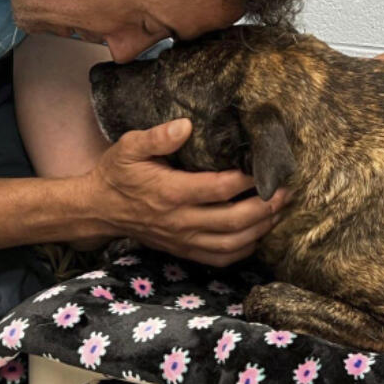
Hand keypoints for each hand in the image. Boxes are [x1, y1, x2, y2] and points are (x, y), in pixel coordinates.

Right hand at [84, 118, 288, 265]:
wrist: (99, 209)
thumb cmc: (117, 174)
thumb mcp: (129, 147)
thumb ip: (158, 136)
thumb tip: (186, 126)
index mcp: (170, 192)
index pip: (218, 188)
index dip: (246, 179)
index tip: (264, 166)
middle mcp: (180, 220)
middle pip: (233, 221)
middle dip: (264, 207)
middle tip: (284, 192)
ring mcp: (183, 240)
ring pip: (231, 243)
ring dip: (260, 229)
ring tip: (278, 211)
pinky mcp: (183, 250)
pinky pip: (219, 258)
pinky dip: (244, 250)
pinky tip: (257, 234)